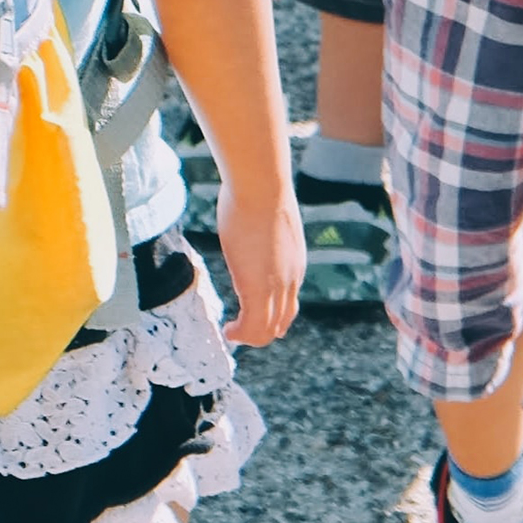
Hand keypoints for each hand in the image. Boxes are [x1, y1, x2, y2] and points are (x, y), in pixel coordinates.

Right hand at [215, 181, 303, 345]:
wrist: (262, 185)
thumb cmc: (259, 191)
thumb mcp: (267, 220)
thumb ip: (263, 233)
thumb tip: (250, 218)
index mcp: (294, 265)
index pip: (288, 304)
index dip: (270, 316)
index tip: (248, 315)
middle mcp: (290, 279)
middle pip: (281, 322)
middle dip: (260, 331)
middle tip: (238, 329)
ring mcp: (276, 285)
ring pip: (268, 329)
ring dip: (249, 337)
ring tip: (232, 333)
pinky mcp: (257, 286)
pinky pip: (253, 325)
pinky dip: (241, 334)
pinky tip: (228, 329)